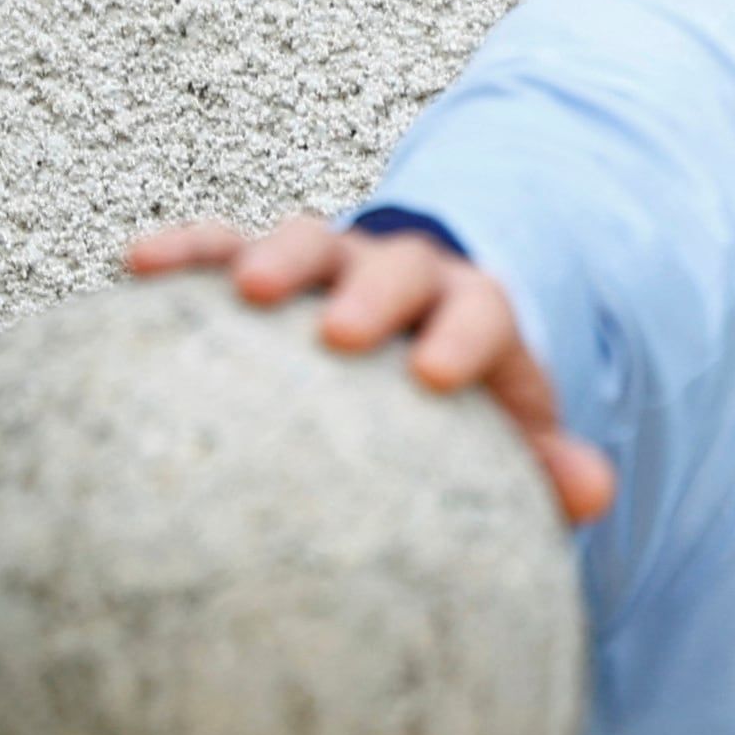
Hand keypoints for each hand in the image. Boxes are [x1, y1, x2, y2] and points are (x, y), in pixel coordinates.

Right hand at [125, 213, 617, 525]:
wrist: (405, 365)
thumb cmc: (457, 422)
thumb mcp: (506, 446)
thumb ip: (548, 467)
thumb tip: (595, 493)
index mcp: (475, 314)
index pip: (483, 310)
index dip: (463, 334)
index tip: (434, 376)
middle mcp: (404, 277)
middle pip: (396, 265)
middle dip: (372, 291)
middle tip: (340, 333)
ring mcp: (331, 265)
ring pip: (307, 240)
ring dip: (274, 253)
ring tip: (243, 289)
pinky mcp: (259, 267)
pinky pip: (218, 248)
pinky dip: (186, 248)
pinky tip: (138, 265)